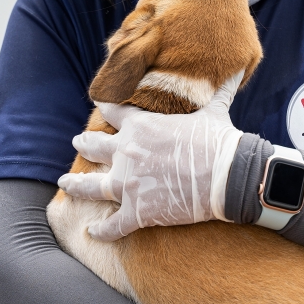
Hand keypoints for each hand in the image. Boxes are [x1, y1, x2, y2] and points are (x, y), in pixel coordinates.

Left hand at [58, 72, 243, 240]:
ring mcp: (129, 184)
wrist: (228, 175)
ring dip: (76, 184)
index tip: (98, 106)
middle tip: (77, 142)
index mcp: (142, 126)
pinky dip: (101, 230)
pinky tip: (91, 232)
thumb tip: (238, 71)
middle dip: (85, 144)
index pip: (115, 113)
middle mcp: (128, 153)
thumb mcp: (216, 109)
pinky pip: (113, 224)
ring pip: (91, 186)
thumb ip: (220, 91)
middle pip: (96, 147)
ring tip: (65, 182)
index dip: (105, 109)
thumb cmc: (220, 140)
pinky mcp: (138, 212)